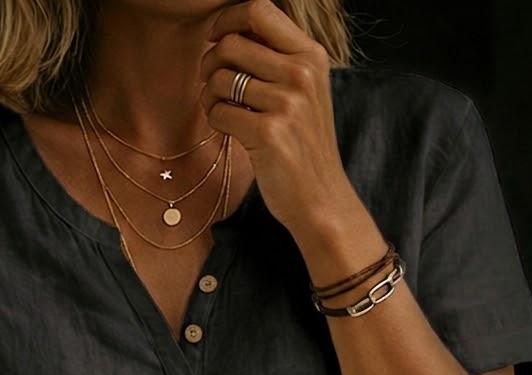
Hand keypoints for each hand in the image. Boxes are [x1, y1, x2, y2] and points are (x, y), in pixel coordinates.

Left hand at [199, 0, 355, 239]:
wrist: (322, 199)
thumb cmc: (304, 147)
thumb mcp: (304, 94)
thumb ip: (278, 60)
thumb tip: (230, 32)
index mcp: (311, 56)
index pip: (260, 10)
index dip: (227, 19)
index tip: (215, 37)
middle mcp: (302, 74)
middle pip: (231, 43)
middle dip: (210, 62)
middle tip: (210, 84)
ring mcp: (287, 103)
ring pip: (220, 78)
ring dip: (209, 95)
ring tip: (220, 111)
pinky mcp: (268, 133)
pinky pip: (219, 112)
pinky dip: (214, 120)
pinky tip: (228, 131)